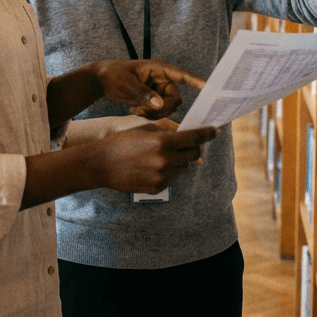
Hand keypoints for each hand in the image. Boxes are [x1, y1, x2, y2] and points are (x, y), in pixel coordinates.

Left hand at [91, 59, 205, 119]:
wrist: (103, 80)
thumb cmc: (114, 75)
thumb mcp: (127, 84)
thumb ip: (144, 94)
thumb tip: (160, 105)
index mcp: (159, 69)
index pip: (182, 75)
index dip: (195, 81)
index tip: (208, 88)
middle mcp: (163, 79)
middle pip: (175, 99)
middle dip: (162, 109)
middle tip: (143, 111)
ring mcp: (159, 90)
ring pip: (168, 108)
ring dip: (154, 113)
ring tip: (136, 109)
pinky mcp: (155, 100)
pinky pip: (160, 112)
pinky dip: (149, 114)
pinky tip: (135, 109)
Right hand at [94, 120, 218, 193]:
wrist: (101, 164)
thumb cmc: (122, 142)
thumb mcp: (145, 129)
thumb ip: (168, 131)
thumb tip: (187, 134)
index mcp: (162, 142)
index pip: (194, 138)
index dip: (207, 134)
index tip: (214, 131)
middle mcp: (165, 160)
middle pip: (193, 154)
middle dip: (195, 148)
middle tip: (190, 144)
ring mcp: (162, 176)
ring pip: (183, 166)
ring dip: (179, 159)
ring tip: (162, 155)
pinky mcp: (157, 187)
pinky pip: (172, 177)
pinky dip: (169, 170)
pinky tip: (154, 165)